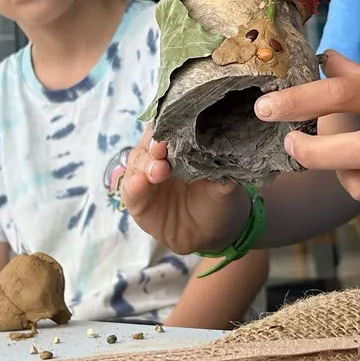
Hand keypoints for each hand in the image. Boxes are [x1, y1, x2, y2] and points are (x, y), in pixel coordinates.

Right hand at [118, 126, 249, 255]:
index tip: (177, 129)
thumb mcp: (225, 185)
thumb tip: (229, 153)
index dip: (172, 124)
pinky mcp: (136, 198)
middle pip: (150, 139)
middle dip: (155, 143)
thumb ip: (223, 170)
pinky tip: (140, 183)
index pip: (171, 125)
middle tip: (162, 148)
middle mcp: (160, 155)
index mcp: (181, 144)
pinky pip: (130, 189)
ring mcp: (145, 175)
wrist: (209, 236)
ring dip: (146, 164)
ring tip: (159, 171)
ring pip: (137, 160)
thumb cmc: (217, 201)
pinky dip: (134, 185)